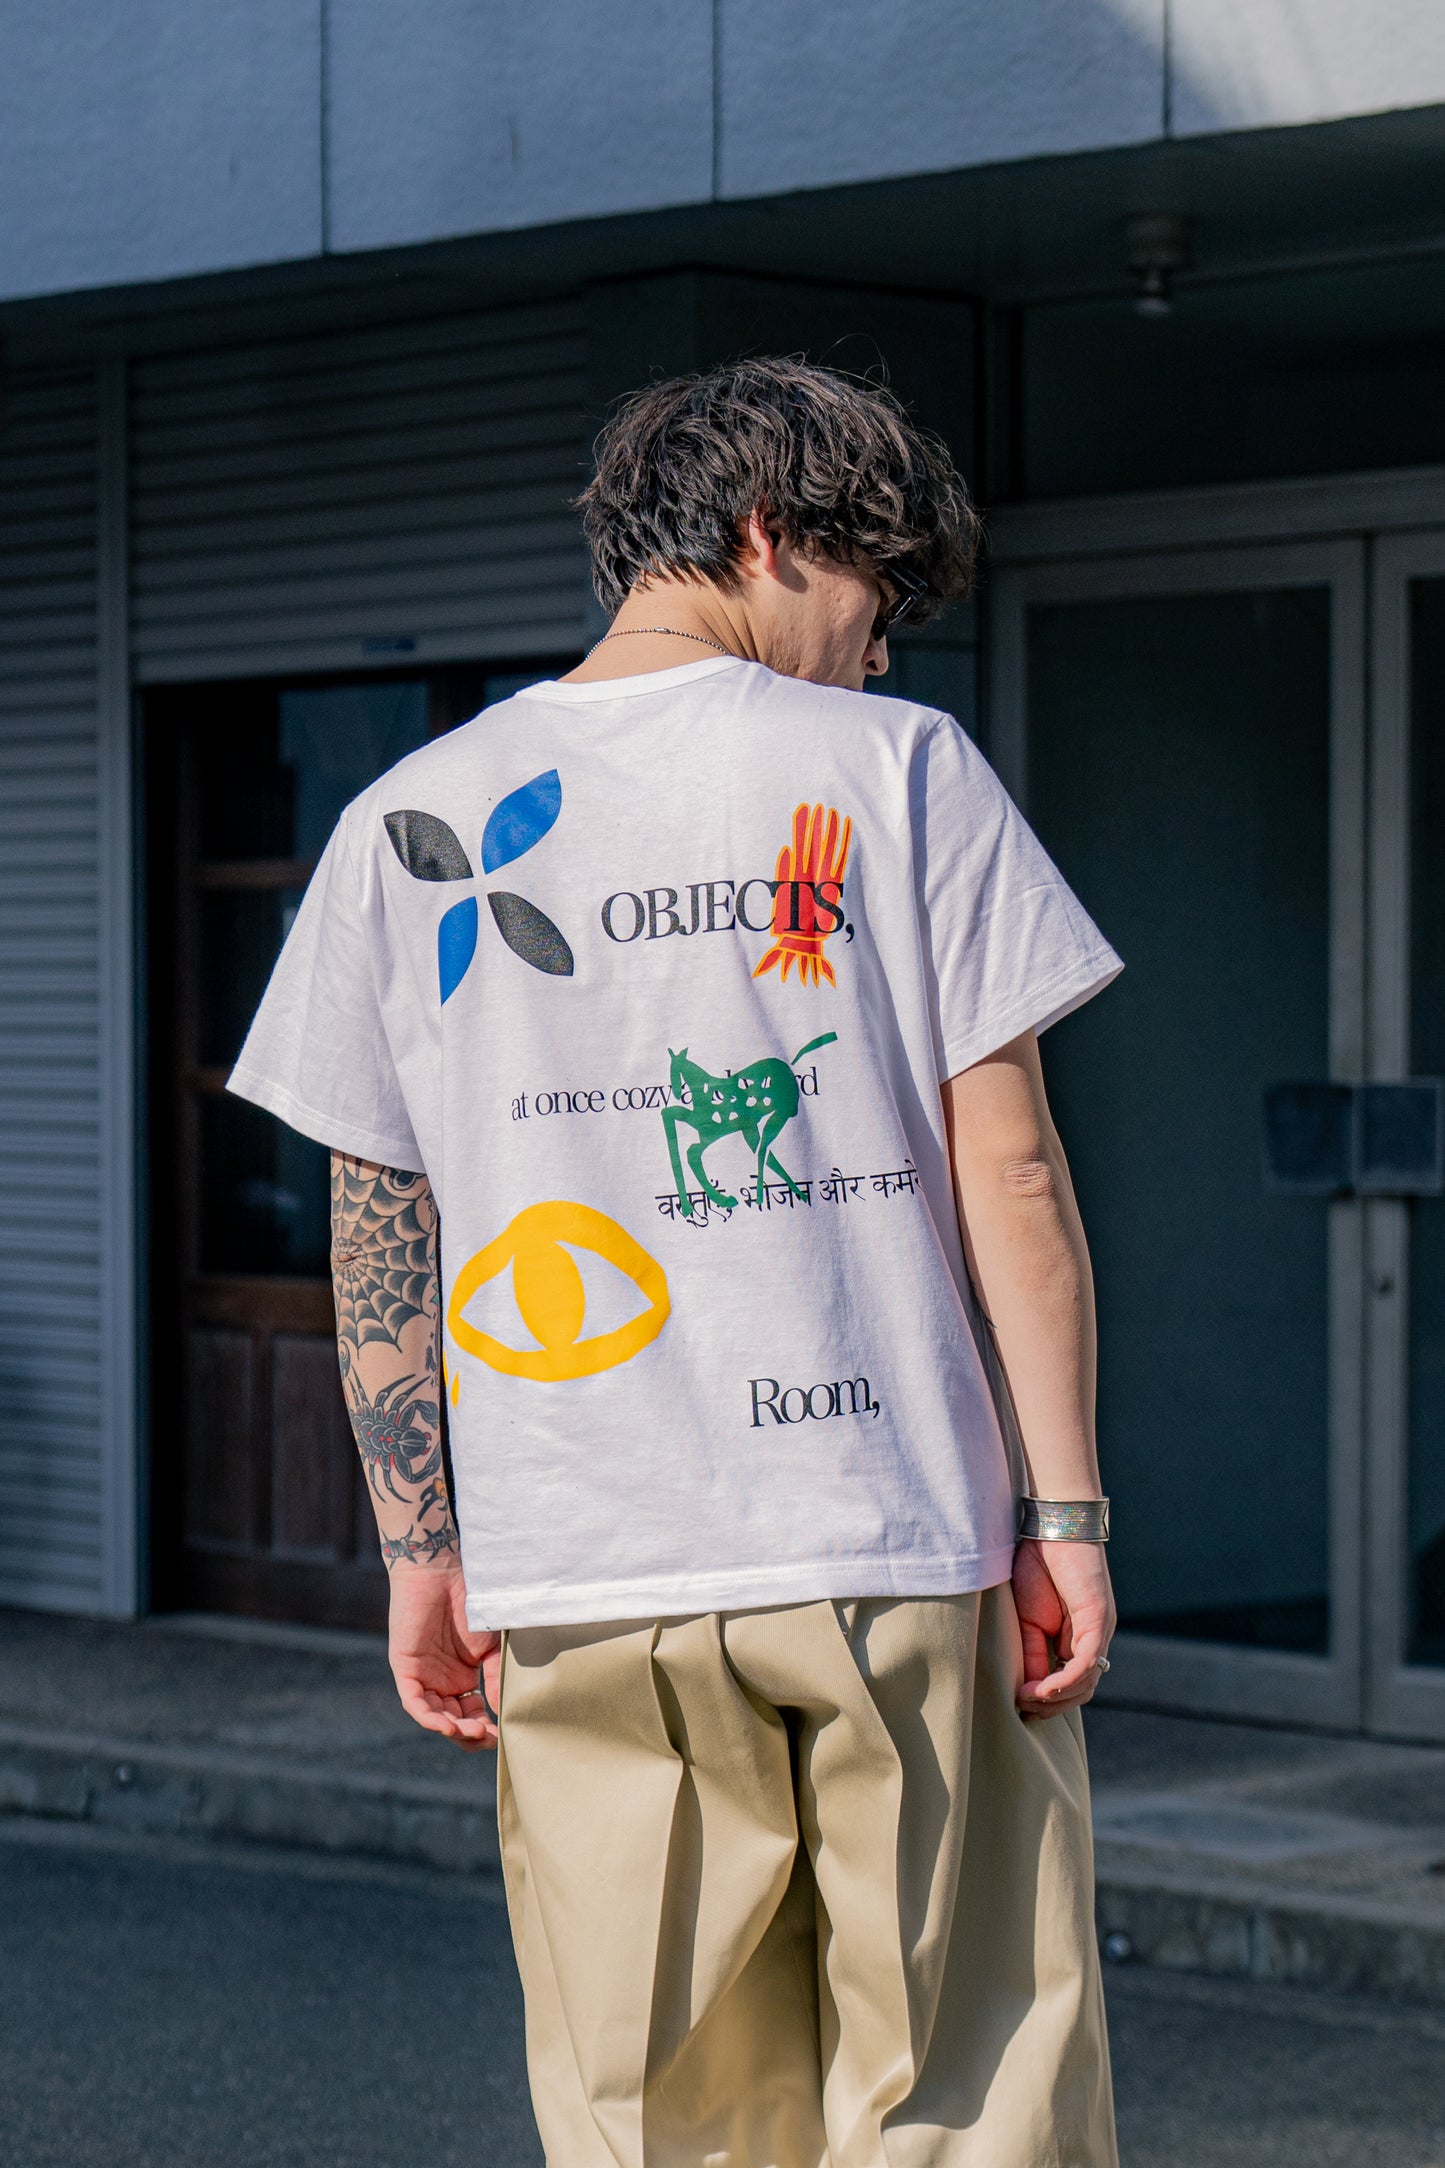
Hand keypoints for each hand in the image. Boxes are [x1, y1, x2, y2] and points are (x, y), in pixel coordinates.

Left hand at [386, 1561, 500, 1751]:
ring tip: (473, 1733)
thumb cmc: (471, 1603)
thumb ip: (496, 1678)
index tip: (504, 1735)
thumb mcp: (492, 1646)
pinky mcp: (405, 1668)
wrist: (443, 1572)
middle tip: (489, 1738)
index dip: (487, 1730)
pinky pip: (414, 1702)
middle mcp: (442, 1683)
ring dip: (453, 1731)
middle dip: (471, 1736)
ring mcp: (423, 1677)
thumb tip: (504, 1713)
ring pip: (434, 1717)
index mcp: (463, 1679)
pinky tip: (447, 1726)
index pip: (473, 1717)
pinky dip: (429, 1717)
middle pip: (454, 1723)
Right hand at [1013, 1539, 1115, 1715]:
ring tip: (1027, 1698)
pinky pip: (1086, 1663)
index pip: (1070, 1685)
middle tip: (1022, 1708)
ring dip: (1055, 1698)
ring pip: (1086, 1683)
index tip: (1017, 1704)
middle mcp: (1094, 1640)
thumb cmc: (1037, 1567)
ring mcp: (1100, 1632)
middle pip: (1081, 1692)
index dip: (1046, 1701)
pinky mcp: (1100, 1621)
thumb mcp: (1028, 1620)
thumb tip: (1028, 1691)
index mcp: (1077, 1640)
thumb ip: (1032, 1654)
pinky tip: (1042, 1689)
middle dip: (1051, 1706)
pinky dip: (1064, 1681)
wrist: (1051, 1528)